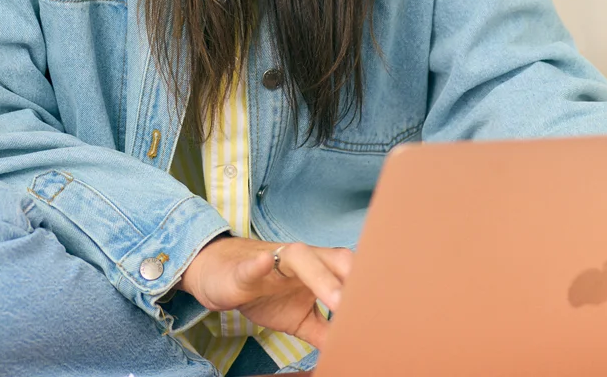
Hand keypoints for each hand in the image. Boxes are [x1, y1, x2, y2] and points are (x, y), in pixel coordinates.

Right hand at [177, 236, 352, 347]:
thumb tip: (350, 348)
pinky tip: (266, 262)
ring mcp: (273, 261)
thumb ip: (325, 331)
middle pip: (334, 258)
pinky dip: (260, 264)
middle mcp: (301, 260)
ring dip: (321, 276)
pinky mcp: (245, 270)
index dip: (368, 287)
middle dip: (353, 280)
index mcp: (318, 271)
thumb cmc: (262, 293)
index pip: (350, 271)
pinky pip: (254, 264)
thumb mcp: (299, 319)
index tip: (387, 310)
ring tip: (337, 299)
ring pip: (300, 258)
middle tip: (368, 307)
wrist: (218, 277)